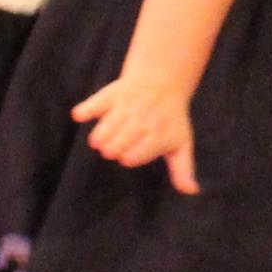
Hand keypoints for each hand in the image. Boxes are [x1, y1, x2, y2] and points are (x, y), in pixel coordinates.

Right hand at [74, 72, 198, 193]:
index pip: (140, 152)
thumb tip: (191, 191)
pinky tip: (80, 115)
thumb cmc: (171, 120)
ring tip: (99, 142)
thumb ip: (183, 170)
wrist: (163, 80)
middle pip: (122, 140)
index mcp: (159, 134)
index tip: (128, 157)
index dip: (131, 156)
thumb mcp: (181, 144)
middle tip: (111, 150)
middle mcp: (143, 119)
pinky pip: (98, 101)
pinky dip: (88, 108)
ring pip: (109, 124)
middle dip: (113, 148)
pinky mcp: (113, 93)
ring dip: (100, 135)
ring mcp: (128, 105)